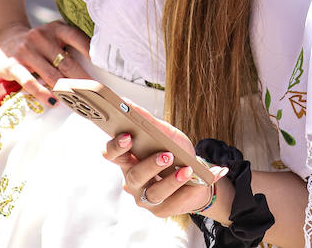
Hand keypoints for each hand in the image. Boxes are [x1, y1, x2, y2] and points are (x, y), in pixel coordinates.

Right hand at [0, 20, 91, 101]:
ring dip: (66, 90)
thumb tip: (94, 67)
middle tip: (95, 93)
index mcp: (56, 29)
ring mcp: (27, 51)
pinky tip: (53, 102)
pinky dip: (43, 93)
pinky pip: (30, 82)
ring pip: (51, 75)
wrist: (4, 37)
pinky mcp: (14, 65)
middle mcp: (42, 38)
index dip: (91, 52)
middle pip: (67, 62)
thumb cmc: (37, 42)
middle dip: (83, 80)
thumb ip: (68, 45)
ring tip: (79, 101)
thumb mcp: (52, 35)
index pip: (77, 38)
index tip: (104, 67)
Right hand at [102, 109, 228, 220]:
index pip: (112, 154)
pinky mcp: (161, 210)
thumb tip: (125, 101)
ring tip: (187, 169)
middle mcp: (132, 180)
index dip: (116, 146)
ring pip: (154, 192)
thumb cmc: (175, 152)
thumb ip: (147, 121)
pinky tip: (200, 181)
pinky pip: (173, 203)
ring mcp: (145, 197)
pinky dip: (189, 191)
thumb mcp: (166, 133)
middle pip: (134, 175)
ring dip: (172, 181)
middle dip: (150, 165)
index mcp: (128, 159)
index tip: (128, 136)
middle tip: (167, 155)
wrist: (196, 176)